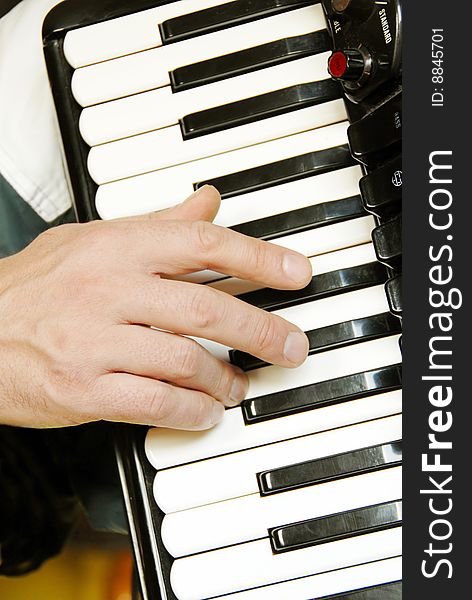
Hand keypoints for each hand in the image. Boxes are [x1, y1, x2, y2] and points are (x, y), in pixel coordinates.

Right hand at [0, 186, 310, 429]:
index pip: (203, 245)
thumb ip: (158, 225)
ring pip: (185, 363)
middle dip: (261, 331)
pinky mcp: (83, 389)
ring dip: (225, 379)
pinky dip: (190, 412)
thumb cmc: (35, 287)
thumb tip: (208, 202)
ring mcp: (95, 342)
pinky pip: (154, 404)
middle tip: (291, 346)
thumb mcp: (93, 240)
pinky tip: (205, 411)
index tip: (297, 273)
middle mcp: (109, 291)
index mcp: (116, 248)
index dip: (258, 259)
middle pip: (207, 311)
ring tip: (239, 383)